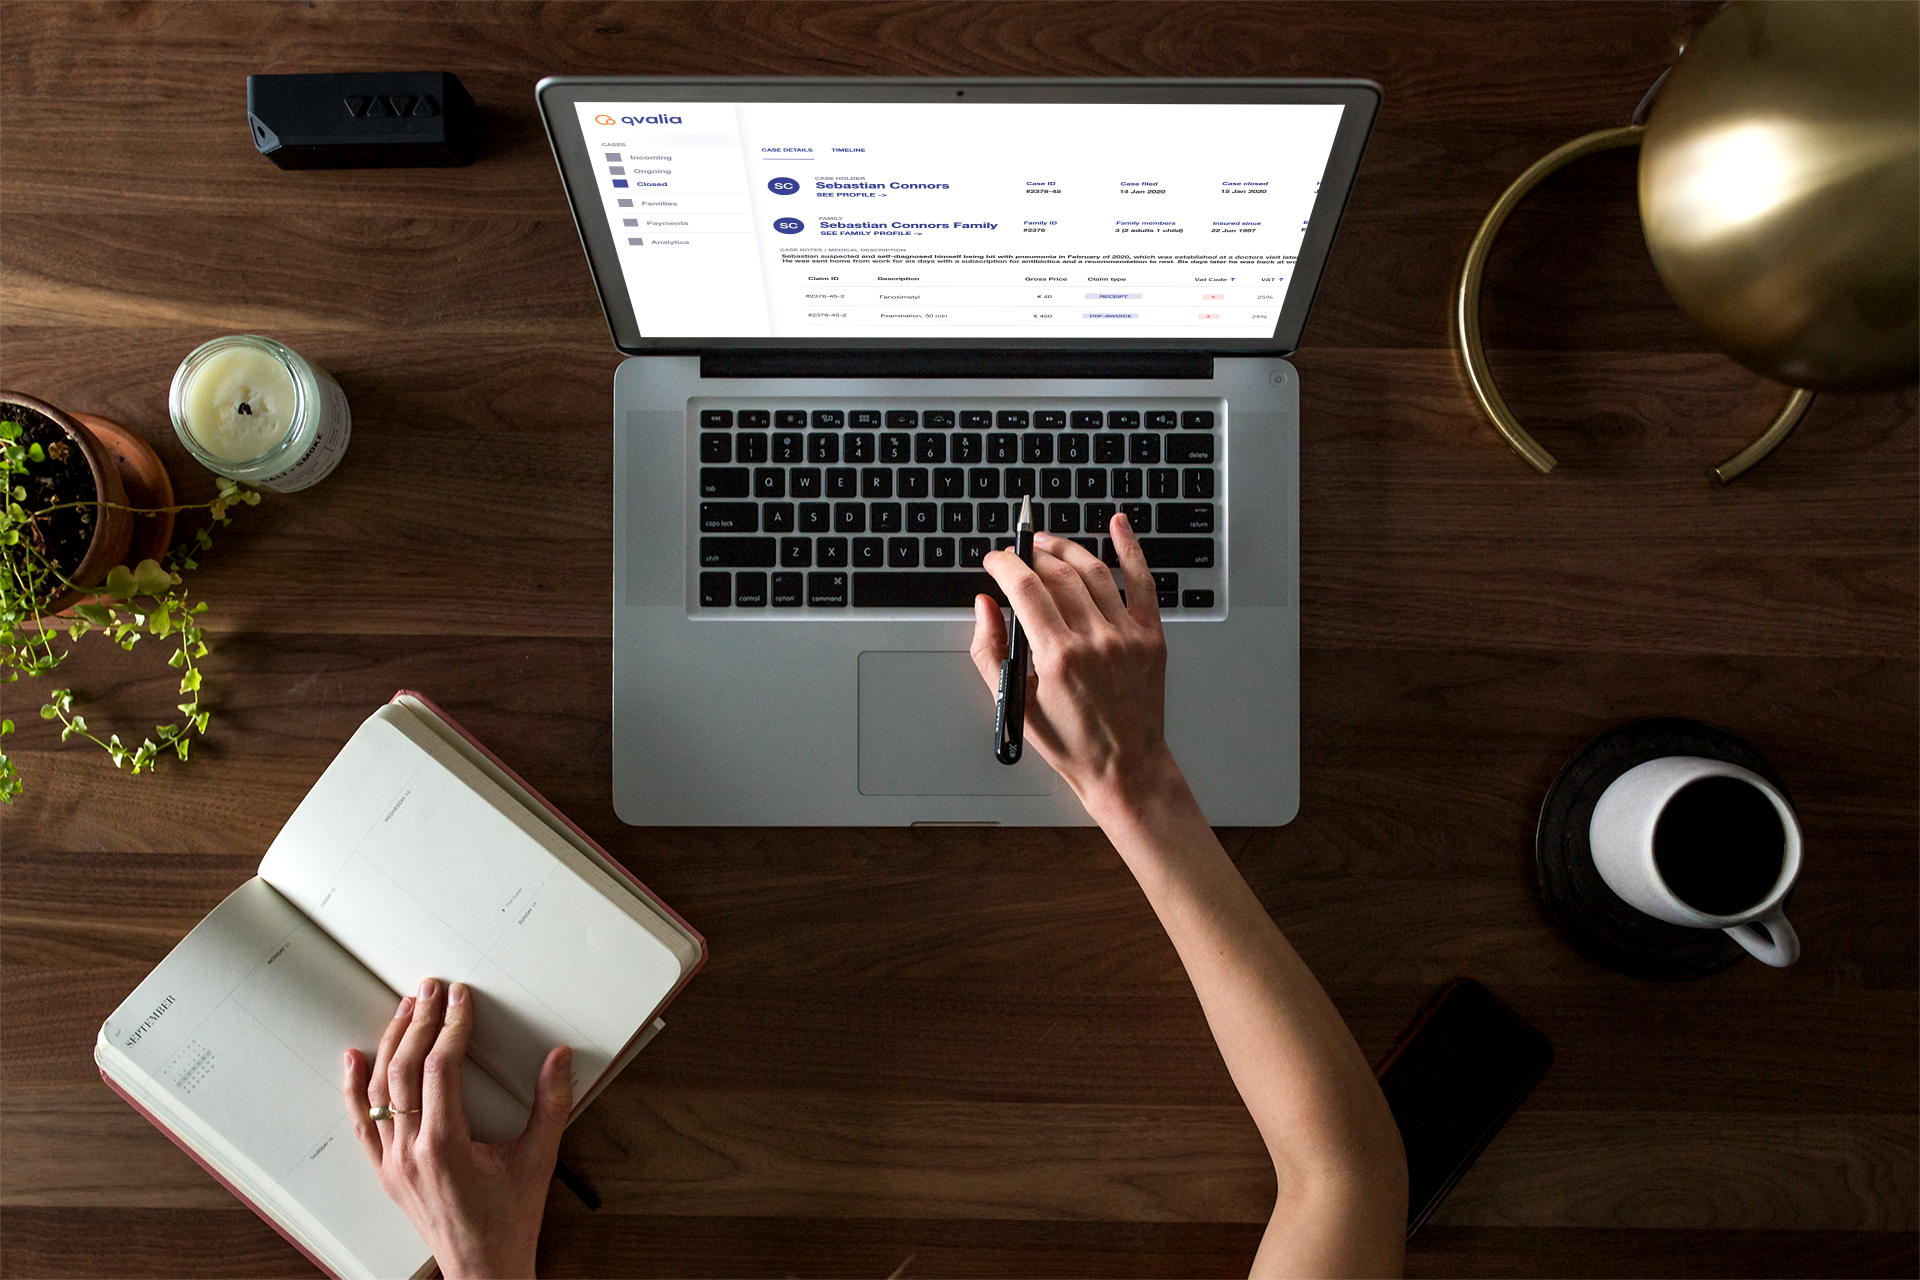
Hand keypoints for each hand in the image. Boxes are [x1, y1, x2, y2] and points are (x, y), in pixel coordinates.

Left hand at [343, 978, 572, 1279]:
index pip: (442, 1069)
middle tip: (431, 989)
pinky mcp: (385, 1172)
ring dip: (390, 1044)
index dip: (452, 1027)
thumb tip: (560, 1056)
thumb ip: (551, 1104)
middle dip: (418, 1023)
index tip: (461, 999)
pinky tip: (353, 1057)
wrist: (482, 1269)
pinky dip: (354, 1088)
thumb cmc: (510, 1219)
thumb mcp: (539, 1159)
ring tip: (404, 1009)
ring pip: (378, 1092)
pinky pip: (361, 1124)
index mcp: (446, 1147)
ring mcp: (392, 1164)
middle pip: (404, 1072)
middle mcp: (411, 1153)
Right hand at [970, 513, 1183, 818]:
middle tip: (1016, 554)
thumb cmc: (1071, 743)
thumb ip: (990, 650)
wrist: (1125, 768)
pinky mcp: (1151, 637)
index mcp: (1058, 657)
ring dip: (1065, 549)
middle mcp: (1096, 640)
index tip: (994, 560)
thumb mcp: (1014, 703)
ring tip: (1046, 543)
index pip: (1025, 588)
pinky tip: (1119, 525)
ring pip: (1093, 571)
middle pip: (1058, 574)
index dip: (1004, 565)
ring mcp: (1127, 636)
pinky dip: (1131, 549)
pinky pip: (1142, 582)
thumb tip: (984, 606)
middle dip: (1030, 555)